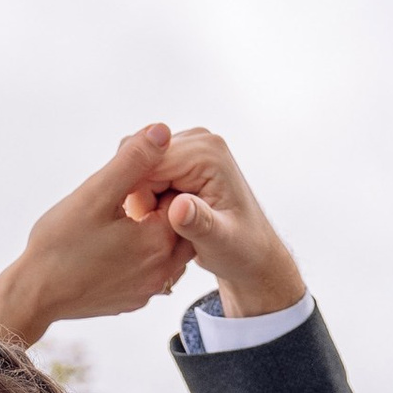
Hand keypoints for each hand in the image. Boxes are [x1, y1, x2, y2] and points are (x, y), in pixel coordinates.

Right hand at [0, 125, 200, 346]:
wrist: (36, 295)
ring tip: (122, 218)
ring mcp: (150, 289)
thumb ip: (133, 160)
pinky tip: (116, 244)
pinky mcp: (135, 300)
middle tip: (126, 195)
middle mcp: (164, 270)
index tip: (130, 178)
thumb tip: (162, 130)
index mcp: (160, 240)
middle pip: (177, 224)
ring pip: (167, 248)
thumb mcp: (95, 193)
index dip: (157, 179)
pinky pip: (150, 269)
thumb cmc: (60, 243)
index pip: (179, 196)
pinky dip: (141, 252)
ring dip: (152, 229)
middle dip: (158, 204)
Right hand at [126, 127, 306, 321]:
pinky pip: (148, 172)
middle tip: (154, 231)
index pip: (150, 163)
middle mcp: (199, 140)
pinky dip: (148, 197)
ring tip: (160, 227)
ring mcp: (190, 146)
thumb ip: (200, 224)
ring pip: (141, 166)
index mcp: (207, 153)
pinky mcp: (183, 158)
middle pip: (142, 160)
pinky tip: (160, 219)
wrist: (253, 252)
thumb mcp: (221, 243)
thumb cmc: (241, 250)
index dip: (139, 197)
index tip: (146, 227)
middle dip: (141, 196)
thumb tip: (178, 207)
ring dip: (143, 198)